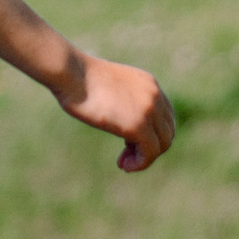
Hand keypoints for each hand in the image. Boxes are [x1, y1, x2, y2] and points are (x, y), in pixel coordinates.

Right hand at [56, 55, 175, 174]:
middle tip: (126, 155)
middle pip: (167, 132)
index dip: (151, 134)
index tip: (129, 143)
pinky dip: (140, 164)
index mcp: (149, 83)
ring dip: (144, 158)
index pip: (164, 116)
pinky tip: (124, 165)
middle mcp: (155, 96)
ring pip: (162, 144)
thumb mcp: (110, 86)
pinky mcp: (138, 126)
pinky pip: (150, 153)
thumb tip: (119, 116)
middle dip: (149, 147)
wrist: (71, 73)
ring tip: (125, 163)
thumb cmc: (79, 79)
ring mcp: (149, 110)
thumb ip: (122, 99)